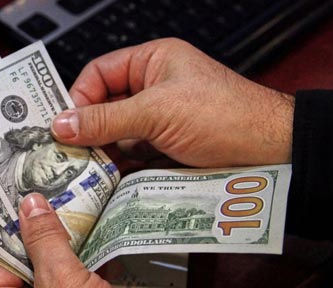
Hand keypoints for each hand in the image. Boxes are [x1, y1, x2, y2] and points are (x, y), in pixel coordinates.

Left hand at [0, 193, 146, 287]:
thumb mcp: (65, 279)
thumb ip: (44, 239)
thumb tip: (30, 205)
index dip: (18, 236)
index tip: (32, 211)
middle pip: (18, 278)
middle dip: (42, 253)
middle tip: (58, 223)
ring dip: (60, 271)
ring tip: (76, 246)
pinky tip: (88, 274)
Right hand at [51, 38, 294, 166]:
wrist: (270, 153)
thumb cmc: (226, 115)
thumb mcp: (157, 111)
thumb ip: (107, 118)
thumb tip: (63, 124)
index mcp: (153, 62)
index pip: (100, 73)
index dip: (79, 96)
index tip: (63, 124)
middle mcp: (154, 88)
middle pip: (105, 106)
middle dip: (87, 129)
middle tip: (67, 152)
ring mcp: (161, 120)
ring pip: (118, 135)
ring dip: (103, 152)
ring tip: (85, 170)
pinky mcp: (168, 149)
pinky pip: (134, 156)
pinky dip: (120, 168)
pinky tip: (108, 180)